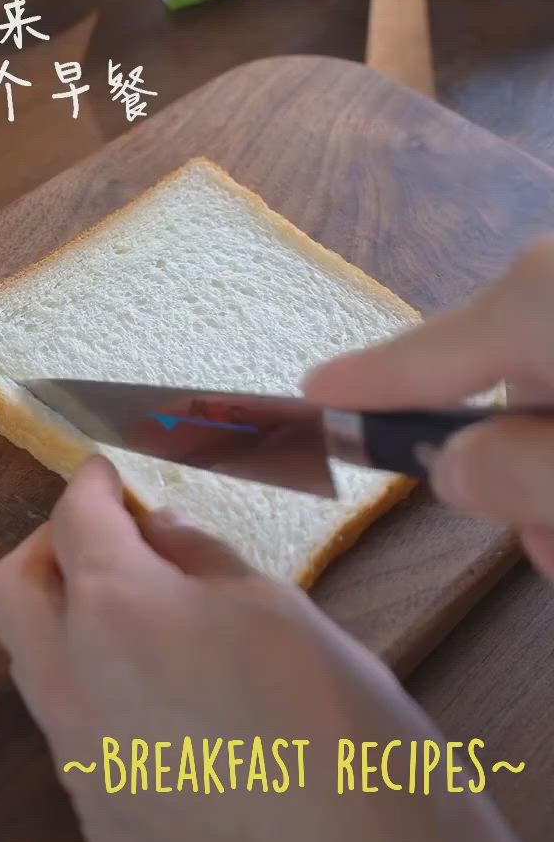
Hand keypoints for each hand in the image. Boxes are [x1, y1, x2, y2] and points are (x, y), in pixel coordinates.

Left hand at [0, 457, 543, 841]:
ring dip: (71, 630)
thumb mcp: (274, 601)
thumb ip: (198, 556)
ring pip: (37, 670)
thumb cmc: (333, 709)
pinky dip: (104, 703)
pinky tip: (176, 715)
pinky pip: (78, 741)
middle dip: (48, 550)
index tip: (110, 474)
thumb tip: (159, 530)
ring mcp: (79, 764)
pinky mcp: (101, 821)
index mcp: (116, 609)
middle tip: (109, 543)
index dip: (92, 483)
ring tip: (149, 628)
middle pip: (8, 591)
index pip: (74, 518)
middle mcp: (72, 685)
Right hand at [304, 238, 553, 579]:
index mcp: (533, 302)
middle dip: (507, 467)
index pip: (417, 359)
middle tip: (548, 540)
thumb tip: (452, 468)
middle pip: (494, 385)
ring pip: (546, 391)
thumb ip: (515, 474)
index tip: (311, 392)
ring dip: (550, 464)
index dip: (360, 387)